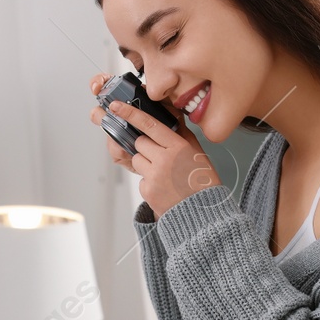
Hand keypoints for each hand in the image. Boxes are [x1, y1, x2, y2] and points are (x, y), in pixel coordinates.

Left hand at [86, 72, 220, 216]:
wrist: (202, 211)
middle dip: (146, 146)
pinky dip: (149, 181)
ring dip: (145, 162)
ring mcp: (154, 176)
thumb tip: (170, 118)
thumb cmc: (202, 180)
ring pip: (137, 159)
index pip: (149, 125)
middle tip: (160, 156)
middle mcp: (164, 160)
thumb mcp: (197, 152)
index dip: (130, 114)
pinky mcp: (147, 190)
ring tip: (163, 173)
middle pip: (140, 142)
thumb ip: (181, 135)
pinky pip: (140, 178)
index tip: (117, 107)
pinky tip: (163, 186)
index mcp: (177, 147)